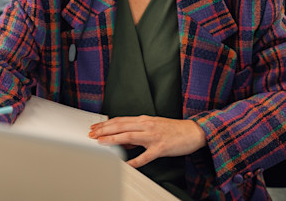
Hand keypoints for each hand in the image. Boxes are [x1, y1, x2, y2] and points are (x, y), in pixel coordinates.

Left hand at [88, 116, 205, 167]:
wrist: (194, 132)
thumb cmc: (173, 129)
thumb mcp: (153, 125)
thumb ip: (137, 131)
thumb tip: (122, 139)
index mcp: (144, 120)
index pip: (120, 120)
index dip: (105, 123)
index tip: (95, 127)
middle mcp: (146, 126)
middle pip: (120, 126)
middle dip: (104, 130)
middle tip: (92, 134)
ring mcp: (153, 136)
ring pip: (128, 137)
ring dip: (113, 139)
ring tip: (101, 143)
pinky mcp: (161, 148)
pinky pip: (145, 156)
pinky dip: (134, 161)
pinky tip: (125, 164)